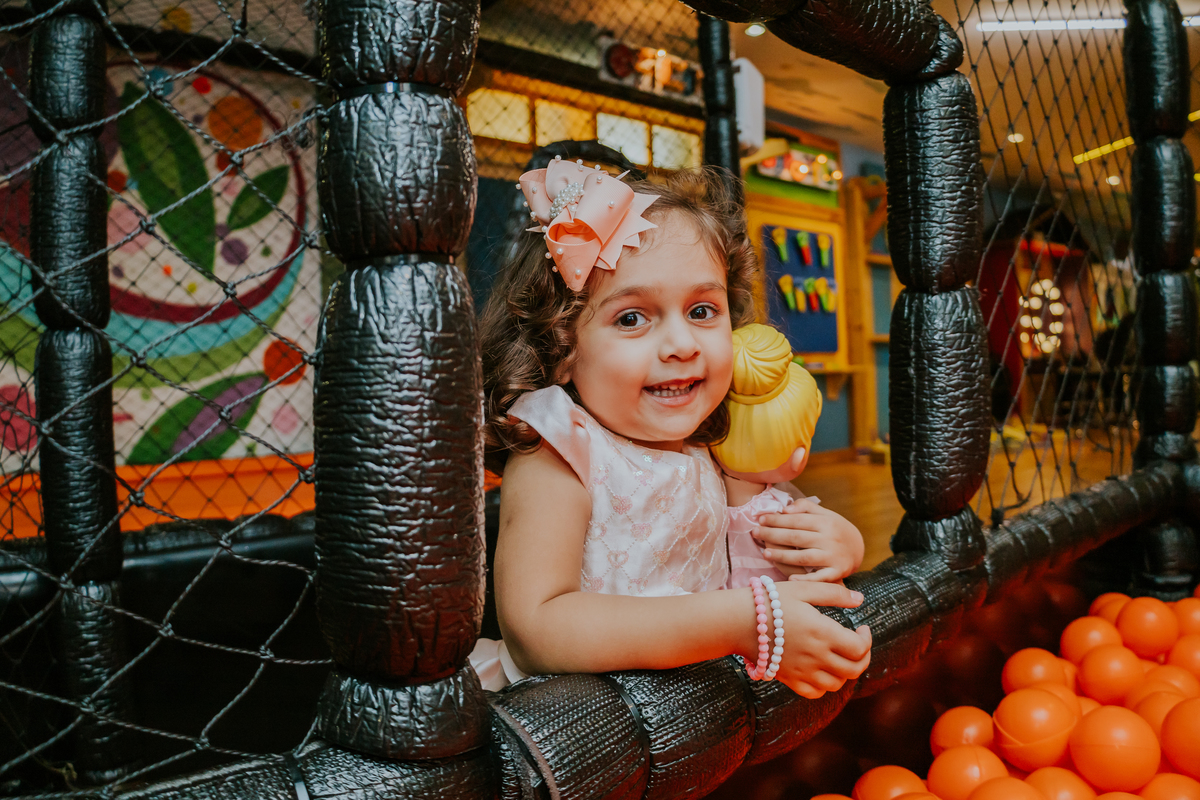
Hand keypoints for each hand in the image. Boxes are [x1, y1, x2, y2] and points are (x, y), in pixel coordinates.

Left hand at [756, 499, 864, 582]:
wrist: (858, 549)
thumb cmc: (835, 529)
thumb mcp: (825, 514)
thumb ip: (805, 507)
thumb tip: (785, 509)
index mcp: (826, 522)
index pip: (796, 520)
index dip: (777, 520)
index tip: (760, 519)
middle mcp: (830, 539)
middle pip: (796, 537)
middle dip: (773, 535)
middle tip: (755, 534)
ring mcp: (833, 557)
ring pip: (803, 557)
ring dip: (782, 556)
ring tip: (765, 553)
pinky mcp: (837, 573)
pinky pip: (819, 577)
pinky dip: (804, 579)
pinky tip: (789, 579)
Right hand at [765, 580, 870, 698]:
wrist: (737, 621)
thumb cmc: (770, 600)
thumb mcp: (802, 589)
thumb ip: (834, 594)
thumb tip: (860, 600)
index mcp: (822, 633)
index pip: (859, 648)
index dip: (867, 639)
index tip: (861, 628)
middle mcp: (815, 656)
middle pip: (853, 669)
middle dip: (863, 657)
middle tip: (858, 644)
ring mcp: (801, 671)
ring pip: (837, 684)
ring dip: (845, 671)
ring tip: (839, 655)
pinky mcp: (789, 679)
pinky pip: (815, 692)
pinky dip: (824, 685)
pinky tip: (821, 669)